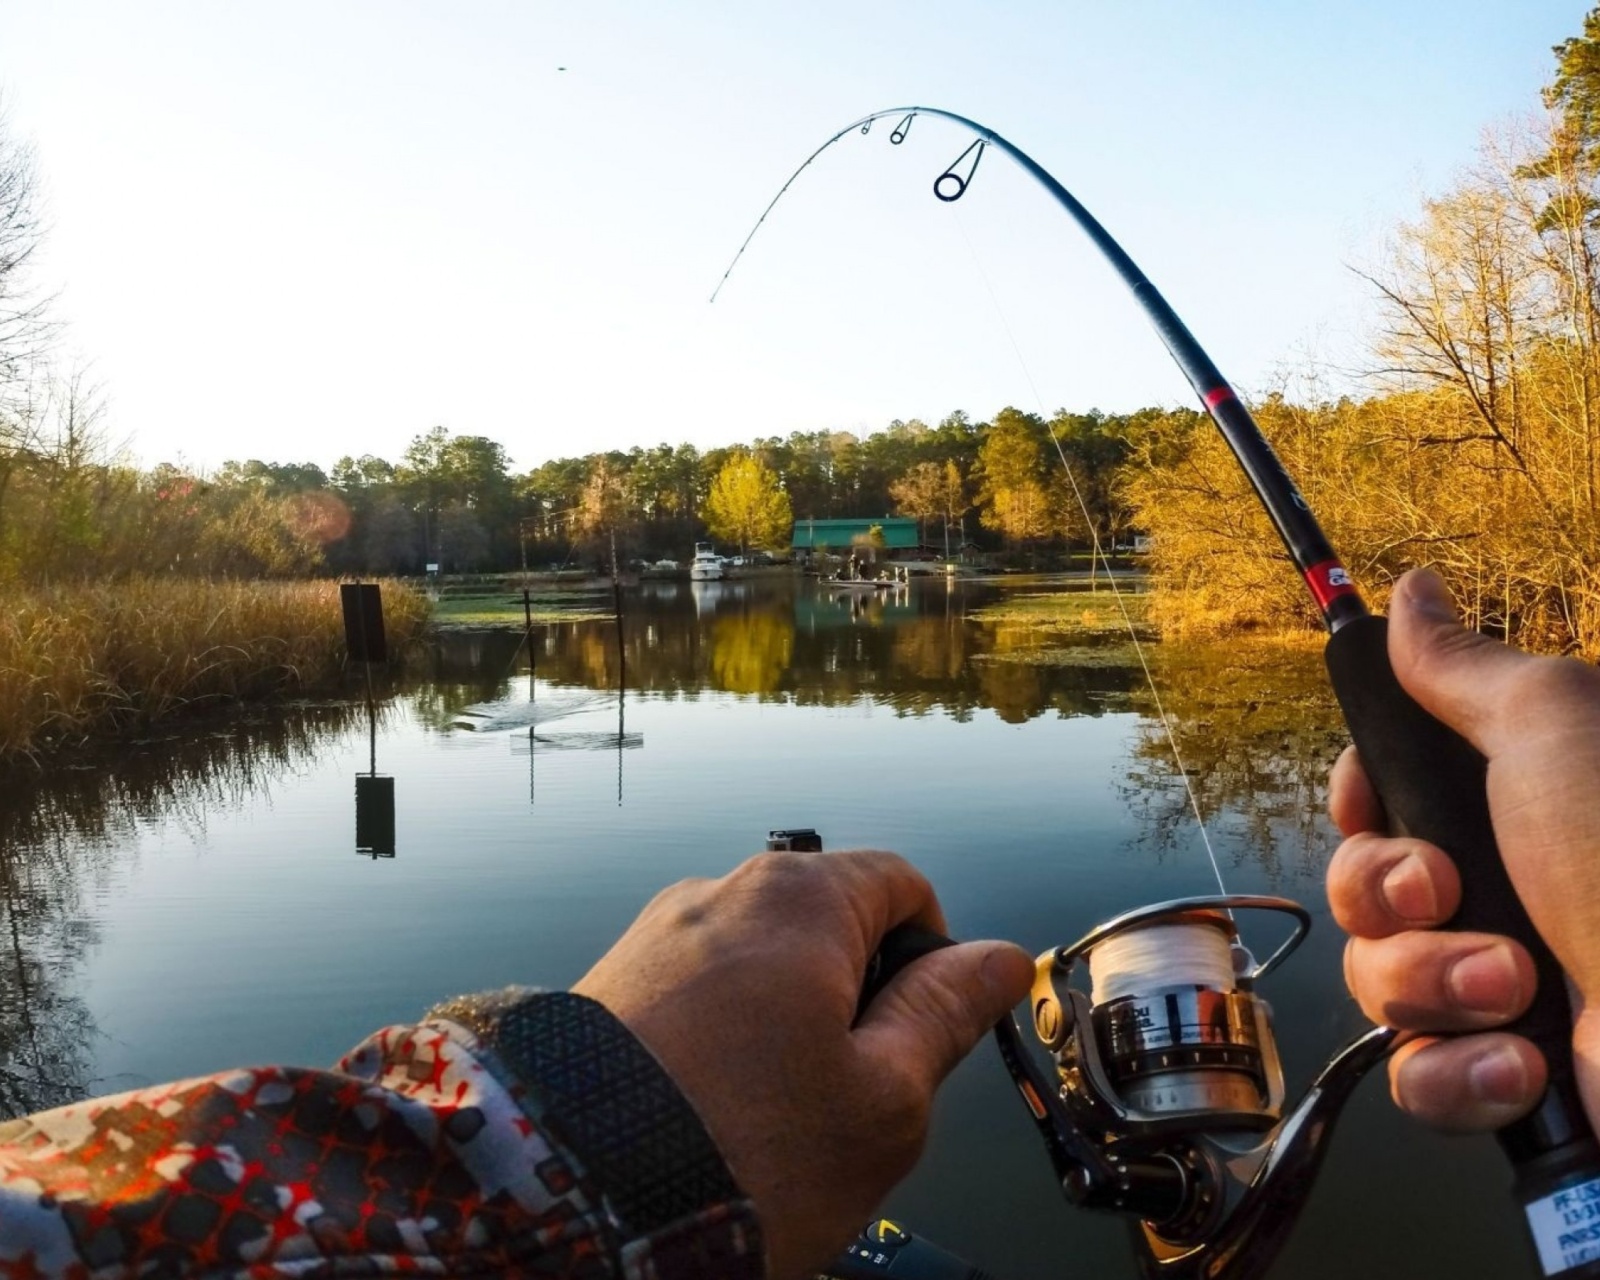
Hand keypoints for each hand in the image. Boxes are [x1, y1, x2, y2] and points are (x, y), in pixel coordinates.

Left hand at [572, 849, 1033, 1279]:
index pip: (902, 883)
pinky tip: (714, 1112)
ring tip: (771, 1118)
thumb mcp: (884, 1097)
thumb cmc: (746, 1155)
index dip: (934, 953)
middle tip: (851, 1094)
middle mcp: (720, 891)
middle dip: (856, 996)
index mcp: (800, 898)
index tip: (925, 1031)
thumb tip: (1000, 958)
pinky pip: (698, 992)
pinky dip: (724, 1040)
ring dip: (788, 1024)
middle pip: (829, 921)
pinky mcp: (608, 982)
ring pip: (762, 963)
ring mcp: (655, 935)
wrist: (570, 1205)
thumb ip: (946, 1013)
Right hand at [1327, 567, 1599, 1132]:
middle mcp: (1497, 887)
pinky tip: (1518, 1065)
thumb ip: (1461, 665)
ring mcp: (1495, 985)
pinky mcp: (1496, 1075)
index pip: (1377, 793)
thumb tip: (1412, 586)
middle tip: (1445, 891)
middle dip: (1385, 894)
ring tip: (1513, 989)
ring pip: (1375, 979)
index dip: (1356, 800)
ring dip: (1431, 984)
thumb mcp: (1549, 726)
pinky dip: (1456, 1073)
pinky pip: (1413, 1074)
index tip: (1368, 803)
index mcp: (1507, 806)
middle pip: (1357, 883)